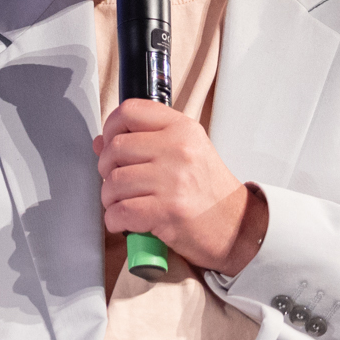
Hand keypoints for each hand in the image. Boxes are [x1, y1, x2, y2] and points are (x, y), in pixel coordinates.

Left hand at [94, 99, 265, 275]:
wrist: (238, 228)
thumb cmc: (207, 191)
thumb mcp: (184, 153)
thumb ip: (143, 142)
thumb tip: (100, 142)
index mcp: (182, 129)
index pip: (130, 111)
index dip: (111, 127)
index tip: (111, 143)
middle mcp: (178, 149)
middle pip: (115, 149)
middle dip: (107, 170)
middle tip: (119, 182)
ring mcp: (173, 180)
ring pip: (113, 182)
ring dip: (110, 199)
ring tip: (125, 204)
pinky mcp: (167, 211)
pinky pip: (120, 212)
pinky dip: (116, 220)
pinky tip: (127, 221)